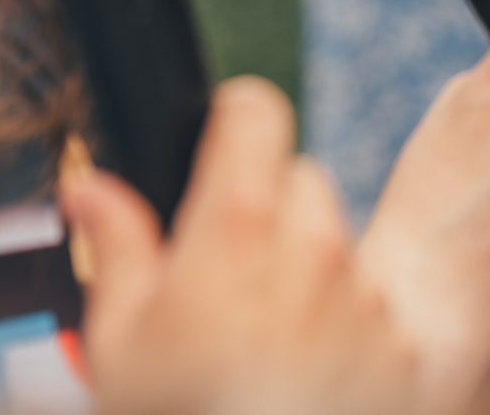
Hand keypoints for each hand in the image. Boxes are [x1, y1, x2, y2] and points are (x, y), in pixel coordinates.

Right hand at [68, 78, 419, 414]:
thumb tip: (91, 190)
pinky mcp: (399, 346)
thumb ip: (116, 248)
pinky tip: (302, 378)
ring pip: (339, 246)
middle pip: (299, 181)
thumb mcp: (118, 341)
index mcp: (237, 229)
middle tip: (222, 281)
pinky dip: (344, 329)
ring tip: (257, 346)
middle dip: (264, 214)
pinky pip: (373, 308)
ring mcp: (364, 296)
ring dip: (307, 273)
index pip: (255, 111)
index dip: (231, 120)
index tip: (218, 142)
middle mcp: (314, 247)